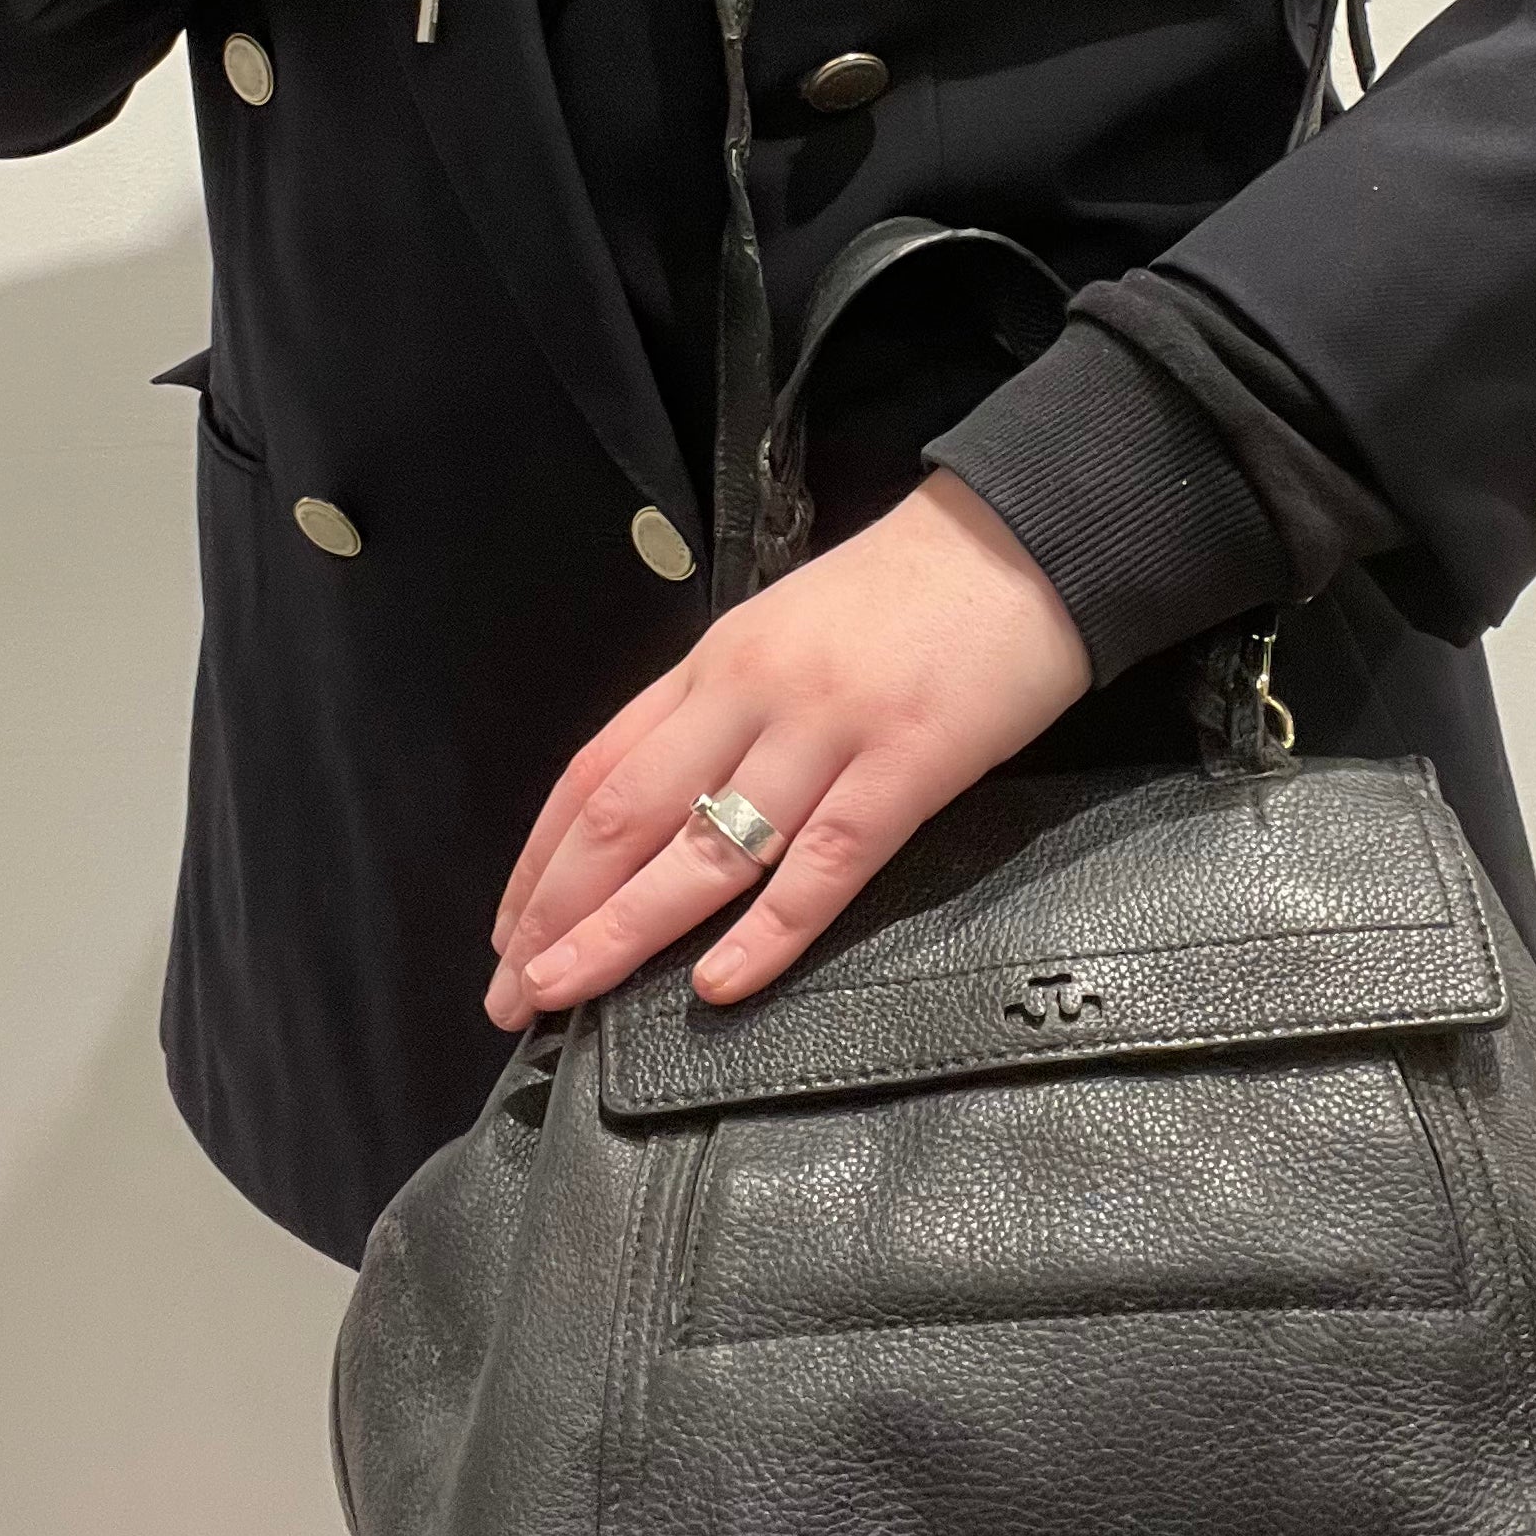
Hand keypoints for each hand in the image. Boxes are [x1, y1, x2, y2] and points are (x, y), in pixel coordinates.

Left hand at [482, 474, 1092, 1027]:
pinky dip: (767, 929)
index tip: (508, 933)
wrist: (1027, 540)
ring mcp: (826, 730)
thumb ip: (721, 711)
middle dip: (557, 912)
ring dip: (625, 931)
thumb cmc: (907, 595)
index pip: (595, 770)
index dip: (540, 861)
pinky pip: (822, 861)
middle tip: (513, 994)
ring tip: (569, 995)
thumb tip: (658, 808)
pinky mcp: (906, 765)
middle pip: (624, 816)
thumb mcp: (784, 632)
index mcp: (714, 664)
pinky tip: (720, 983)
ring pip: (703, 847)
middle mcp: (750, 695)